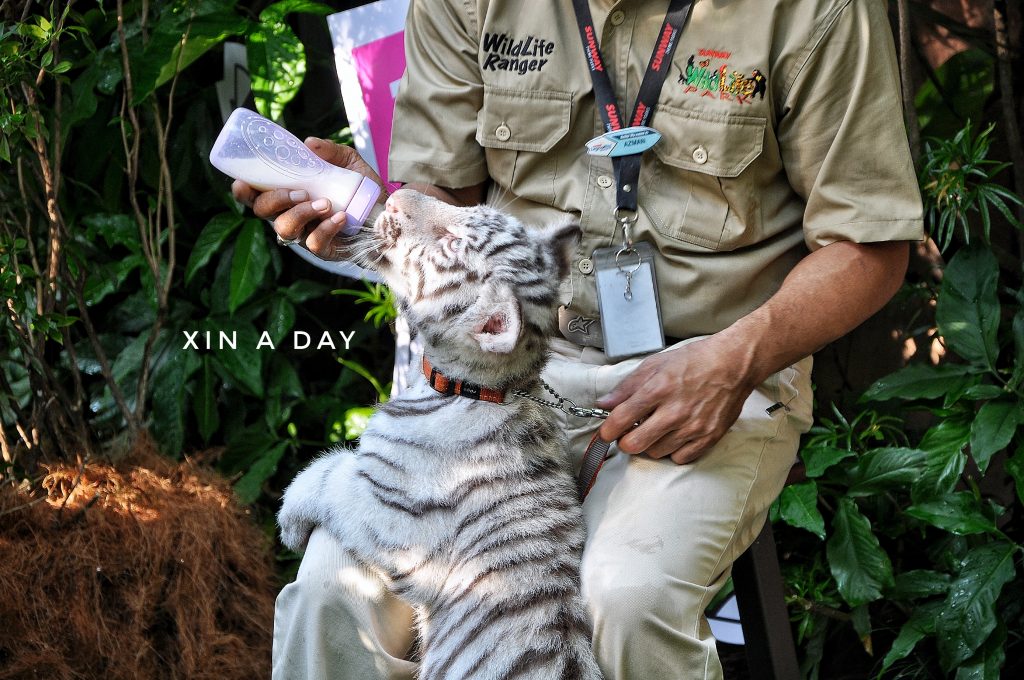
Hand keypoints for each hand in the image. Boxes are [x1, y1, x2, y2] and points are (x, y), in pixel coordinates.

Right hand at [231, 138, 384, 259]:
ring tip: (324, 203)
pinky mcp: (324, 249)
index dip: (243, 192)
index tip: (242, 183)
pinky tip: (340, 217)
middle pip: (263, 212)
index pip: (256, 195)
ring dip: (300, 213)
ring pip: (284, 229)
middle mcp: (292, 215)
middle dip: (276, 199)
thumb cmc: (364, 190)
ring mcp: (306, 234)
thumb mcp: (349, 163)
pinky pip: (313, 243)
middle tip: (301, 191)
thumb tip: (309, 143)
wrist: (389, 215)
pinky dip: (326, 228)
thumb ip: (330, 151)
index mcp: (290, 194)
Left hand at [596, 334, 755, 464]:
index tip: (606, 432)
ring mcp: (693, 427)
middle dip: (626, 441)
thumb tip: (603, 404)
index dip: (607, 430)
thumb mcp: (655, 365)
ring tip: (657, 429)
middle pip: (634, 444)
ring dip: (650, 444)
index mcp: (658, 389)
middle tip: (630, 433)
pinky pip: (679, 458)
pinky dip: (673, 450)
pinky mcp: (708, 437)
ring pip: (656, 452)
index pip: (621, 419)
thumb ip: (627, 387)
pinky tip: (674, 435)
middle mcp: (674, 412)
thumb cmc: (694, 361)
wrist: (733, 364)